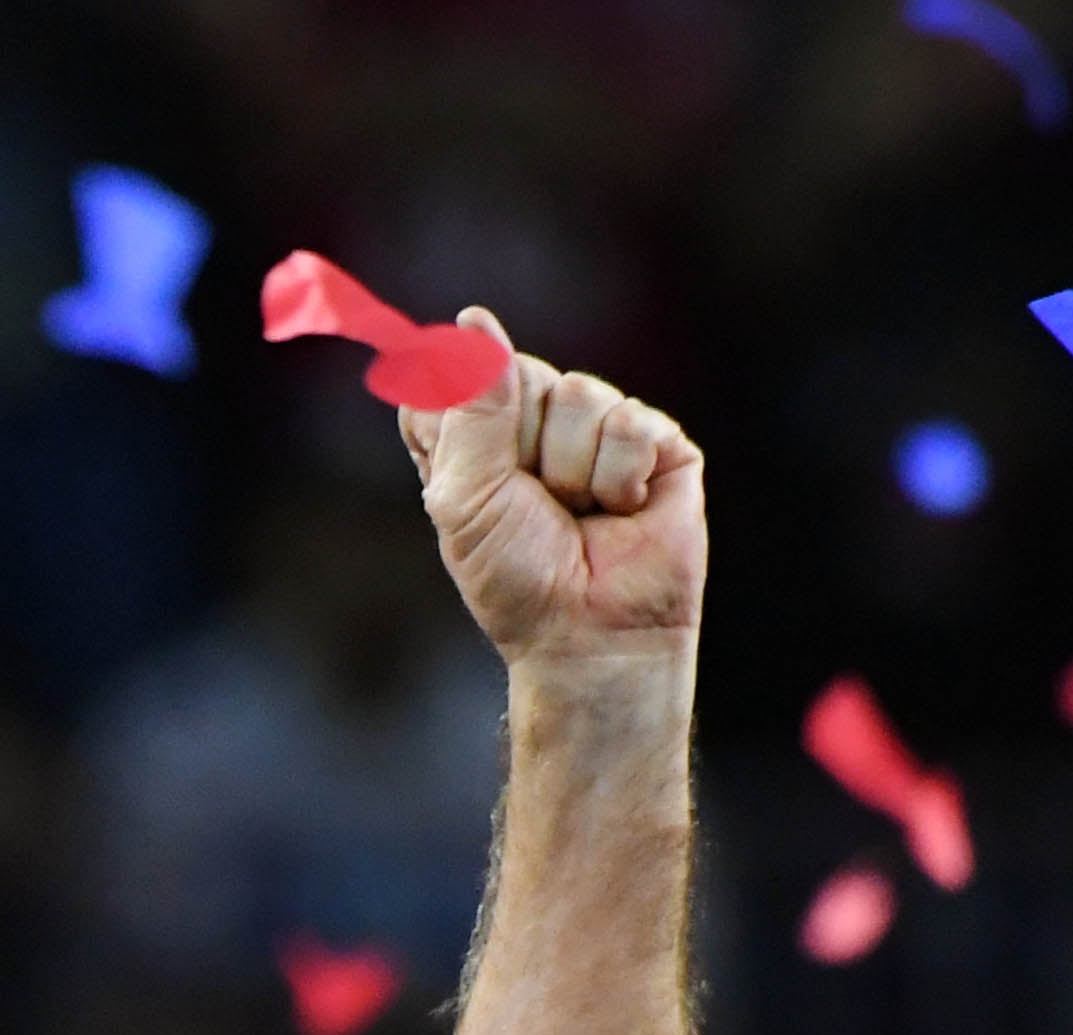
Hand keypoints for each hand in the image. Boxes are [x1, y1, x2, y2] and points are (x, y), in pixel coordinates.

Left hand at [400, 312, 705, 672]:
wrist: (589, 635)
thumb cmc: (517, 582)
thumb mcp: (465, 498)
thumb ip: (469, 408)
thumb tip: (475, 319)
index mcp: (476, 438)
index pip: (457, 372)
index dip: (464, 402)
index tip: (472, 457)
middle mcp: (535, 425)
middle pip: (520, 372)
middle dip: (522, 443)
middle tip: (534, 502)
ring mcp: (598, 428)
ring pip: (578, 393)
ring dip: (572, 470)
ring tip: (581, 515)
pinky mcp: (656, 443)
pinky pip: (629, 422)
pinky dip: (618, 478)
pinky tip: (621, 513)